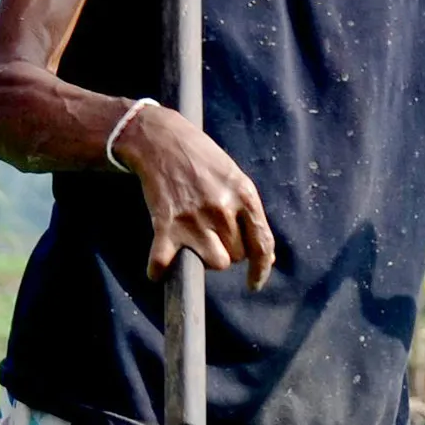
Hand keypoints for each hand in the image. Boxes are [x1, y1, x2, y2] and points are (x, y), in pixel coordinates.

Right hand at [113, 104, 275, 288]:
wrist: (161, 140)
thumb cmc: (202, 162)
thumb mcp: (235, 180)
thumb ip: (250, 216)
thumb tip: (266, 257)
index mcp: (244, 196)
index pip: (263, 243)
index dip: (261, 270)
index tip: (254, 284)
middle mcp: (223, 209)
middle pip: (236, 256)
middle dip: (227, 250)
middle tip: (212, 232)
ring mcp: (195, 217)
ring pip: (214, 263)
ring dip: (204, 259)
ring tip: (195, 243)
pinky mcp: (166, 223)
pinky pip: (165, 262)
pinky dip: (159, 270)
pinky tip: (157, 269)